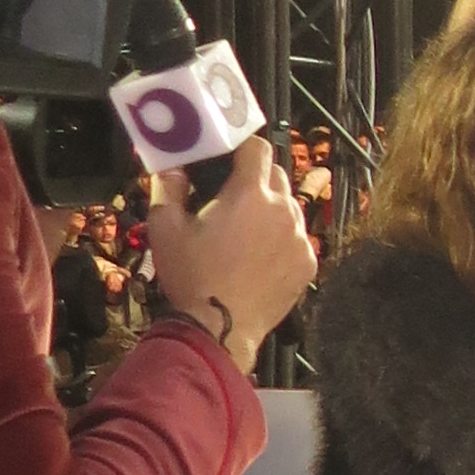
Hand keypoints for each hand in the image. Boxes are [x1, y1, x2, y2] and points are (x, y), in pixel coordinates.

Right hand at [146, 141, 316, 368]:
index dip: (243, 146)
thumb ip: (168, 186)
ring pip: (290, 206)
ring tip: (247, 229)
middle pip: (276, 174)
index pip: (258, 148)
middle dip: (256, 177)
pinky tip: (261, 256)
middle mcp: (283, 210)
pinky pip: (298, 237)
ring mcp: (301, 238)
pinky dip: (283, 238)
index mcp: (250, 194)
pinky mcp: (309, 262)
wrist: (220, 328)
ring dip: (272, 208)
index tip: (231, 155)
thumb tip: (172, 165)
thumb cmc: (191, 276)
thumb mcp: (165, 228)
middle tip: (233, 195)